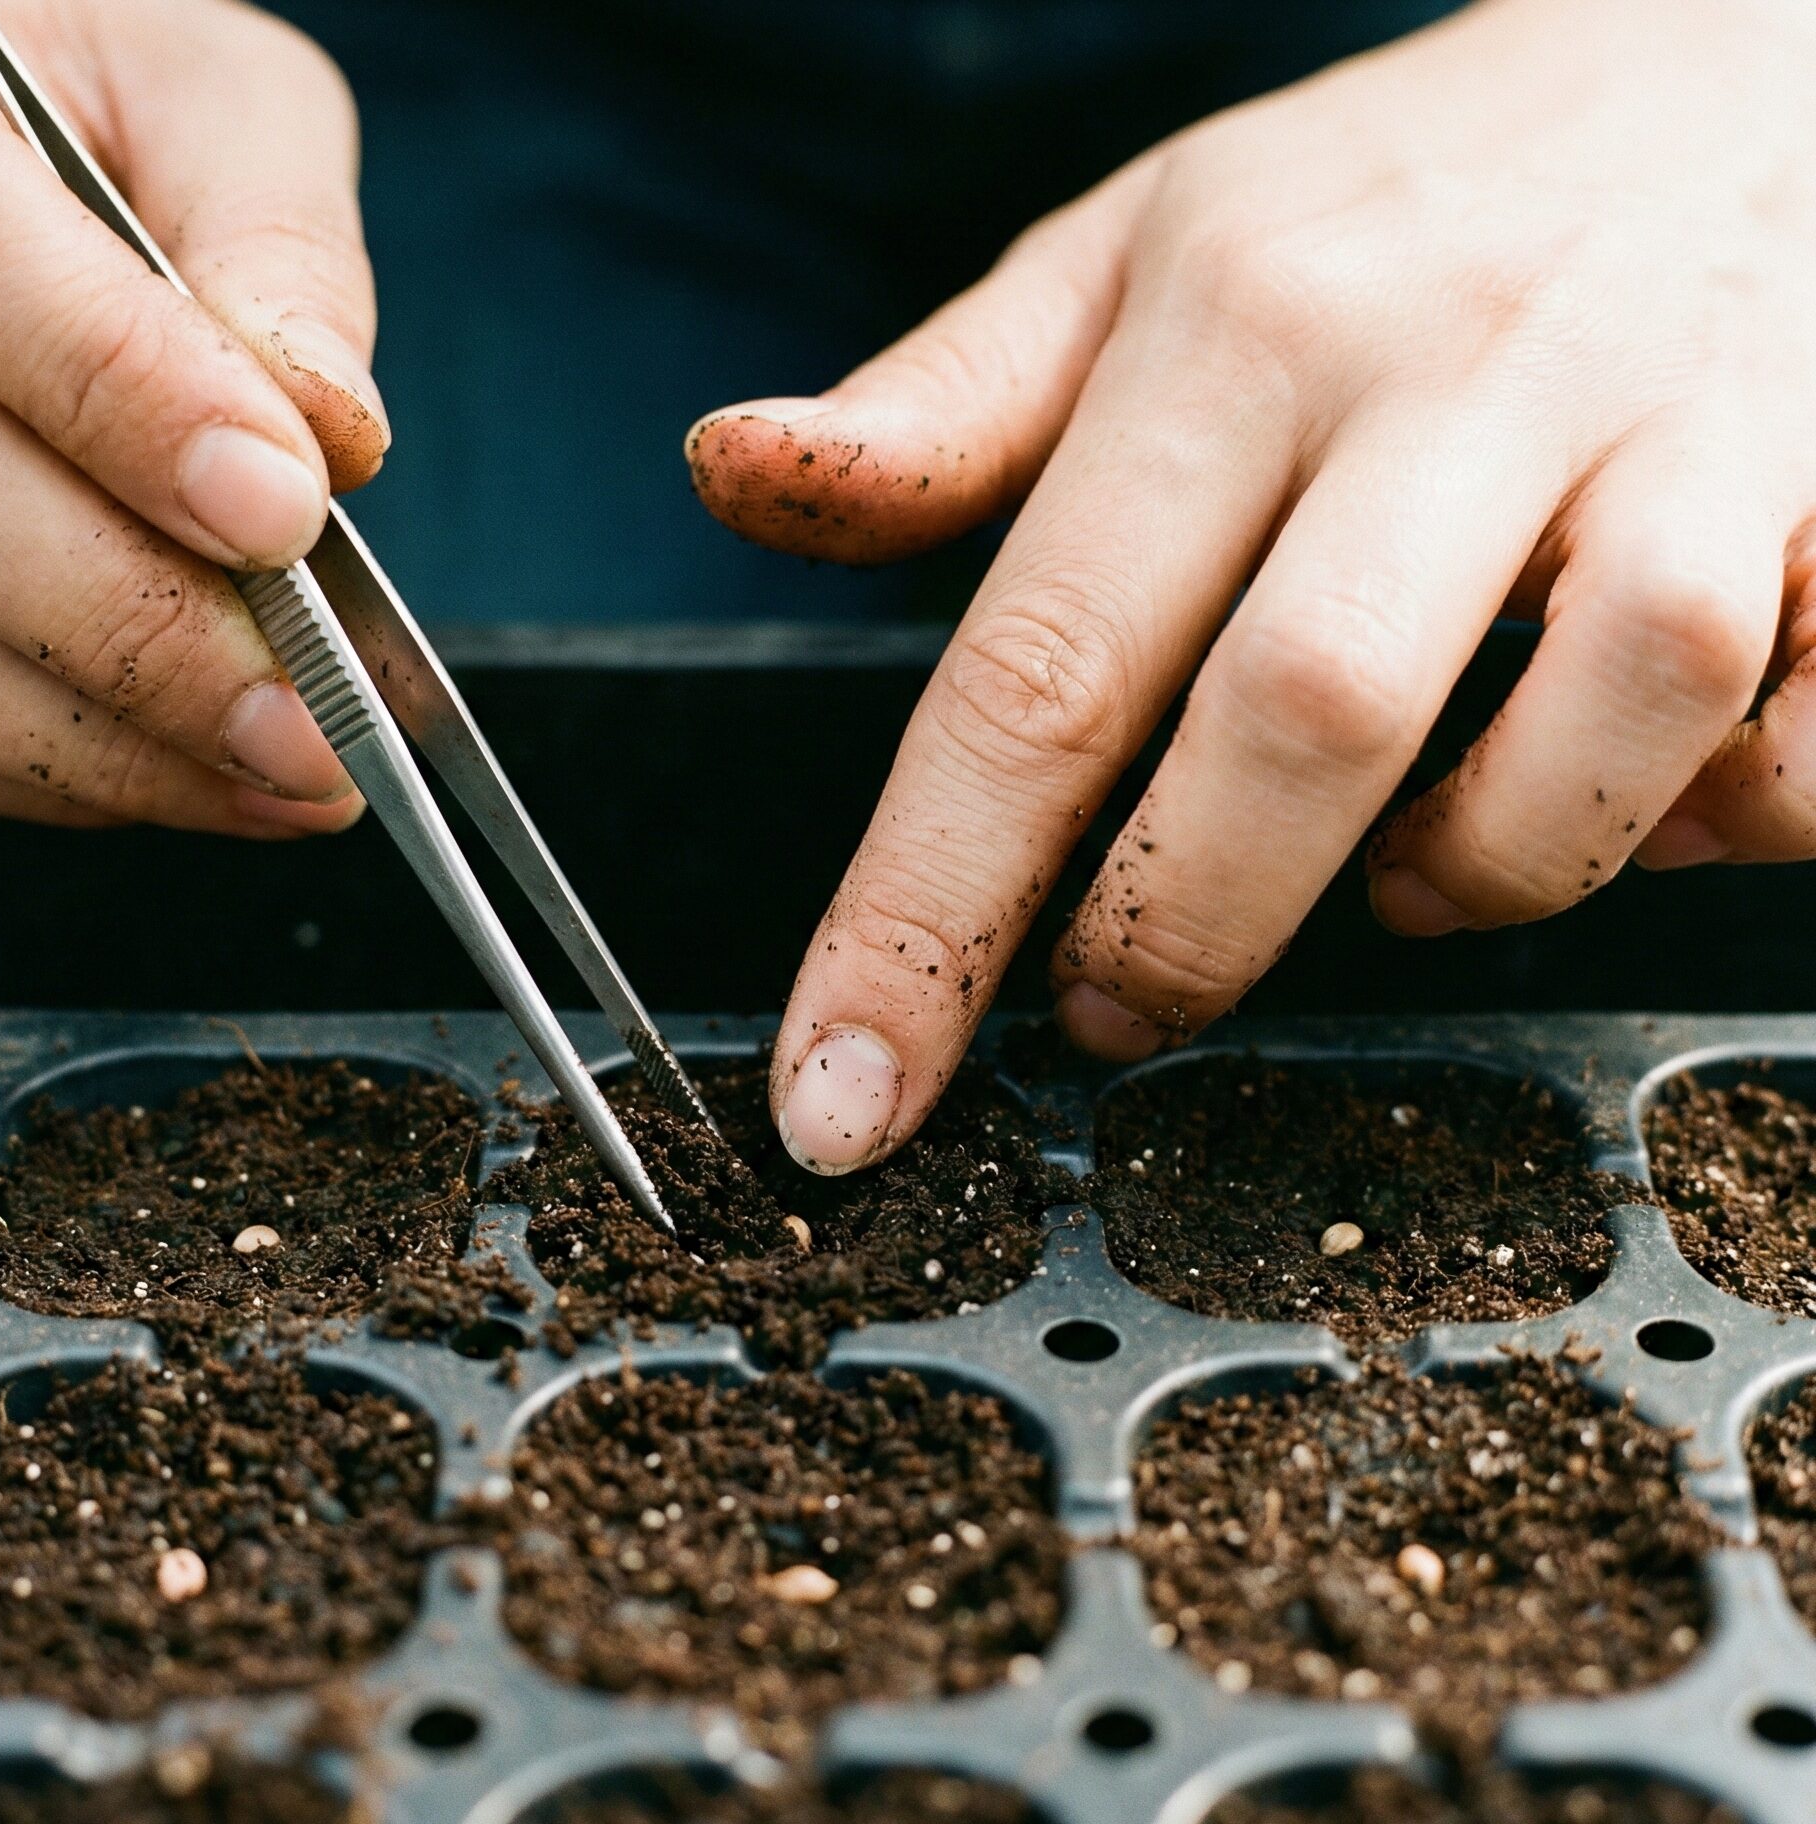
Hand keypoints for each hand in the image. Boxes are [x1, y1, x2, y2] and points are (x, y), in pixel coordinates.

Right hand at [0, 0, 384, 831]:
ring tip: (278, 771)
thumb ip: (269, 242)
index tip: (283, 516)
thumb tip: (325, 436)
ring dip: (93, 742)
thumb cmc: (75, 97)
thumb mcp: (194, 96)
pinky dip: (26, 771)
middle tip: (314, 719)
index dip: (115, 392)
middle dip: (133, 628)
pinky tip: (169, 769)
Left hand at [690, 0, 1815, 1169]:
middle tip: (1119, 1003)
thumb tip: (728, 476)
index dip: (923, 916)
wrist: (1735, 40)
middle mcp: (1457, 367)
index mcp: (1233, 326)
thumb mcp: (1133, 256)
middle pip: (1304, 722)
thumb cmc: (1388, 201)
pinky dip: (1712, 827)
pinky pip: (1798, 747)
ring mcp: (1683, 421)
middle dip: (1185, 928)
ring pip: (1600, 722)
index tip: (841, 1104)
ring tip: (1404, 870)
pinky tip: (1631, 793)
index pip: (1039, 662)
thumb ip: (936, 409)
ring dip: (1481, 872)